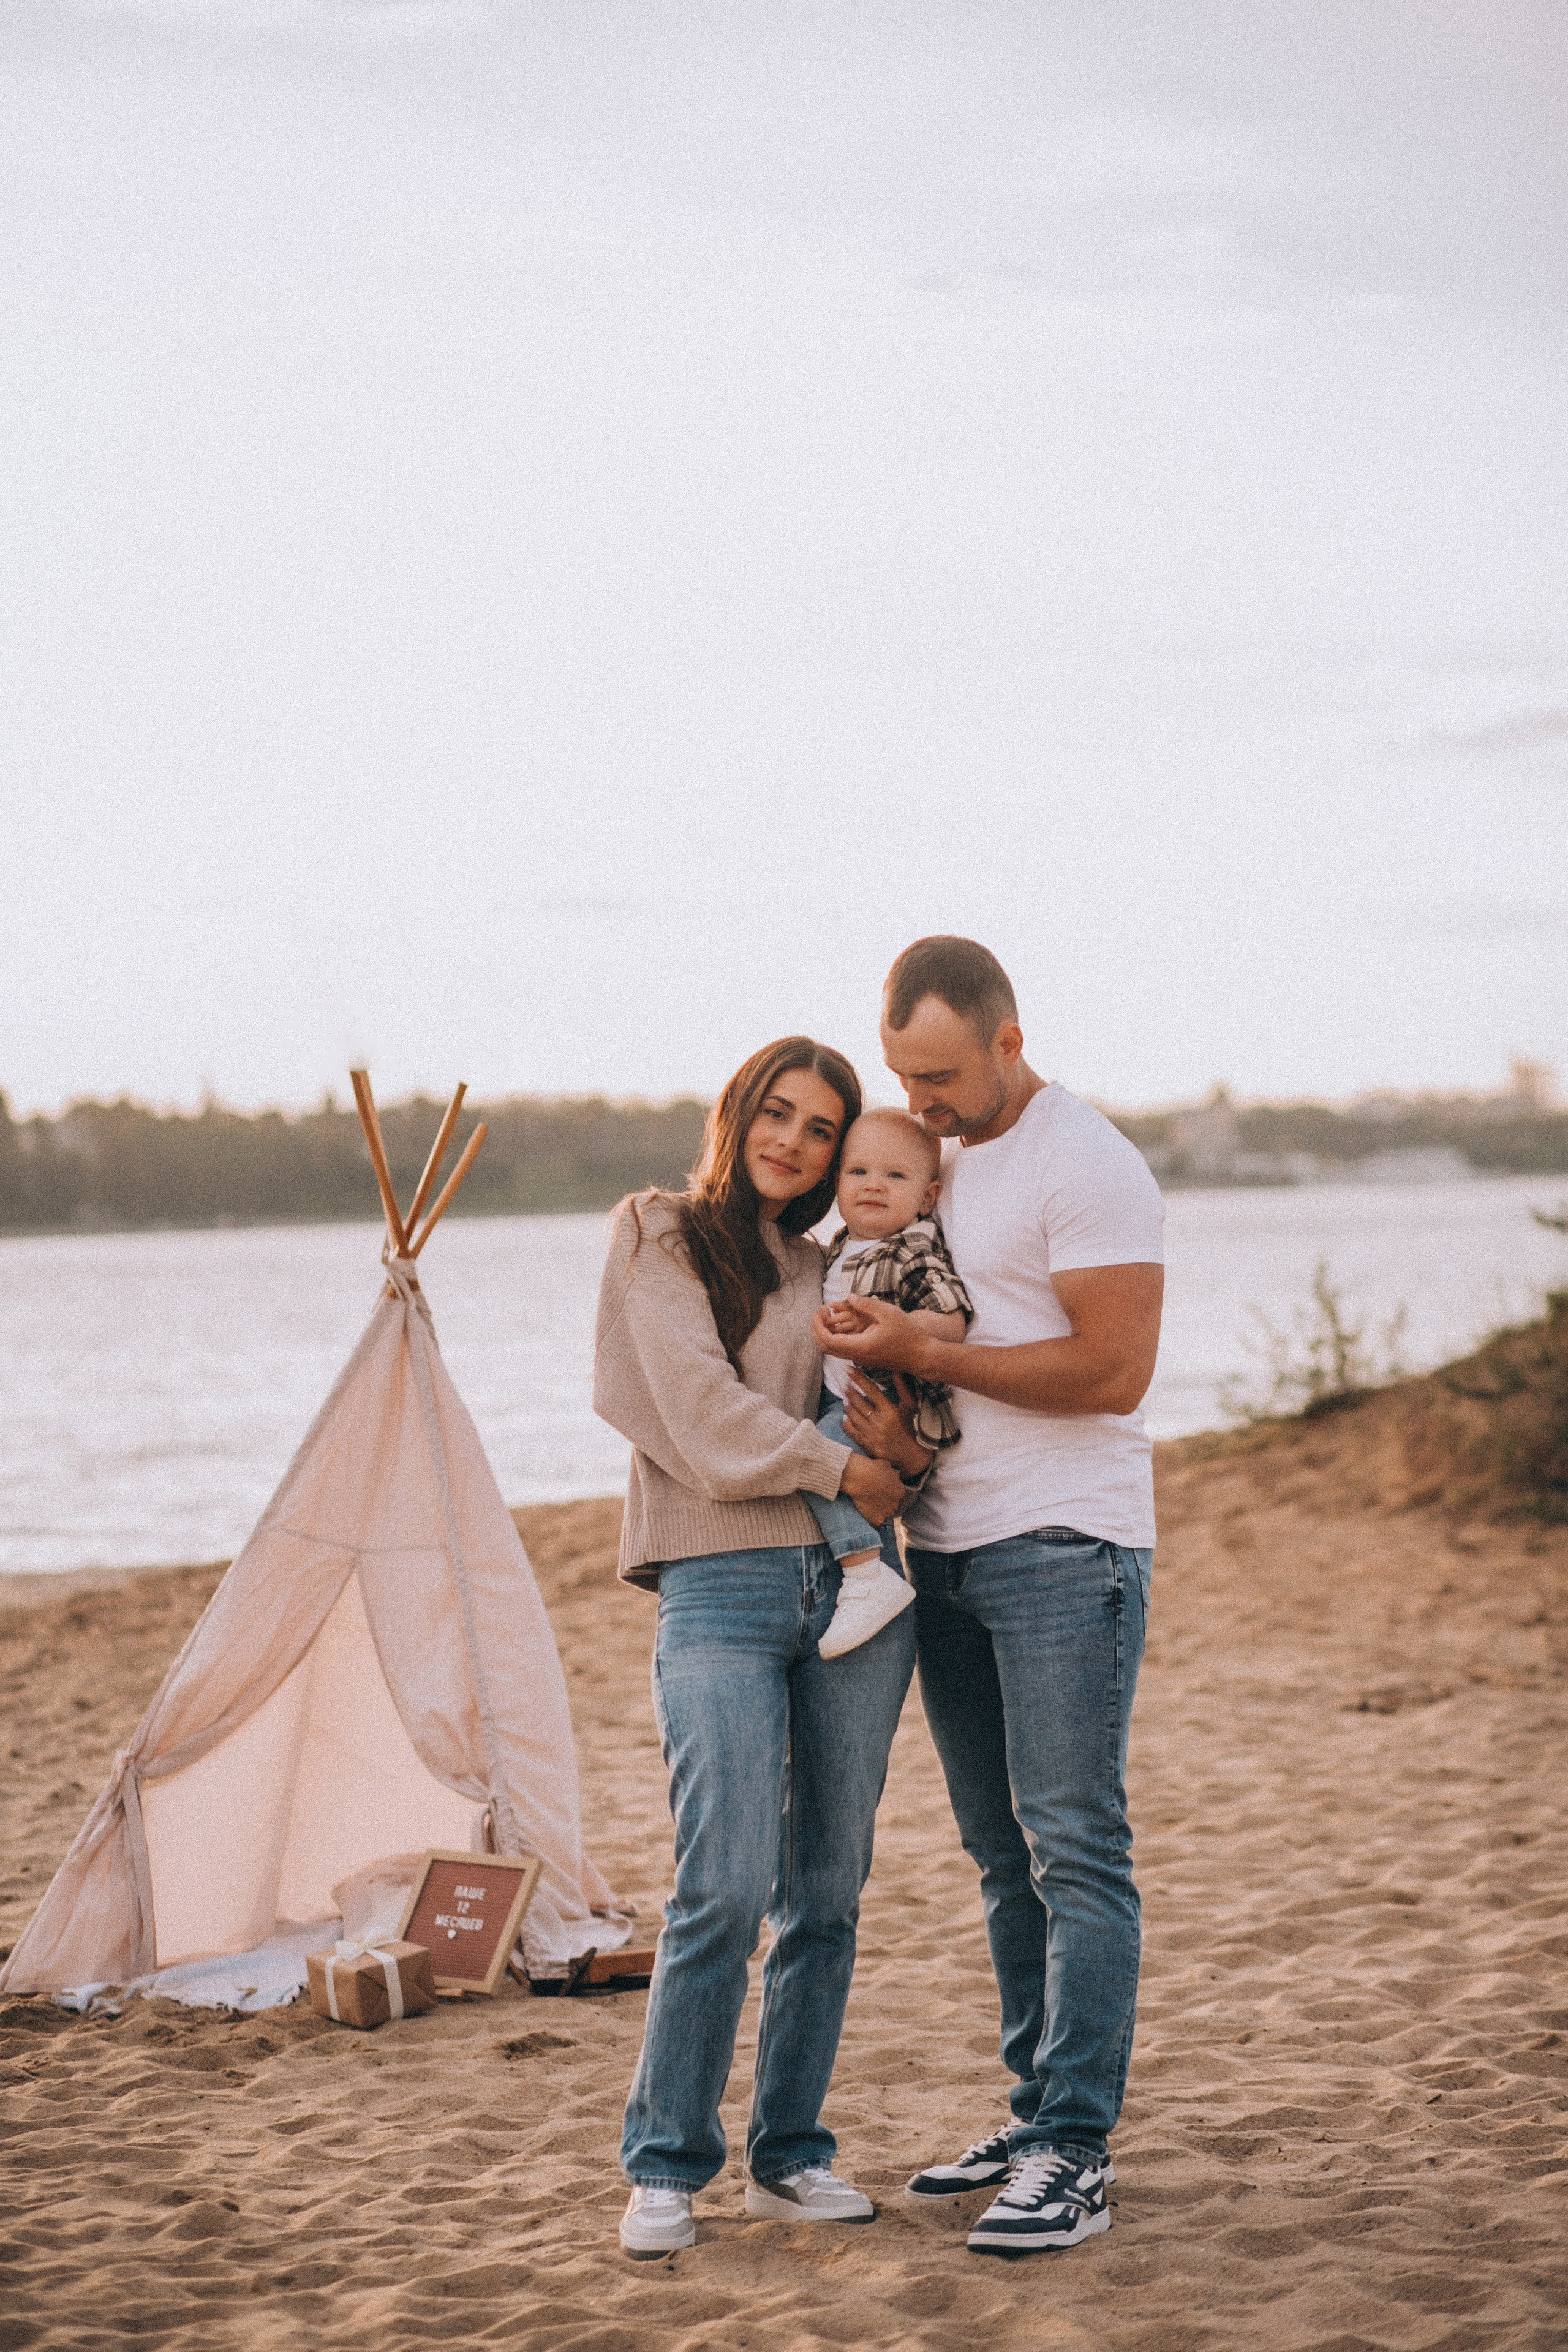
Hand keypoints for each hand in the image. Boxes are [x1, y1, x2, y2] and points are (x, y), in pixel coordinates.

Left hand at [812, 1296, 930, 1374]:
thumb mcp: (889, 1313)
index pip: (828, 1340)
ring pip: (834, 1351)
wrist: (922, 1356)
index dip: (818, 1326)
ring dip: (827, 1334)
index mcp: (860, 1346)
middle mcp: (858, 1356)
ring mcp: (862, 1360)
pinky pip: (844, 1351)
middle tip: (819, 1312)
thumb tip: (850, 1297)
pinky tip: (842, 1325)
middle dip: (818, 1329)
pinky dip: (836, 1339)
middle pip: (826, 1348)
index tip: (816, 1312)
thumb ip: (867, 1304)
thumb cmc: (908, 1335)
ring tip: (828, 1316)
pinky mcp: (867, 1359)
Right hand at [839, 1450, 906, 1524]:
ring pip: (884, 1512)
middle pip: (892, 1503)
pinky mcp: (876, 1519)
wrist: (858, 1477)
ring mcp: (886, 1512)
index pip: (898, 1493)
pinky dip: (871, 1516)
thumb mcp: (887, 1465)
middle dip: (885, 1500)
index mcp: (900, 1491)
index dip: (889, 1490)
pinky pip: (875, 1520)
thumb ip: (892, 1474)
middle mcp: (896, 1503)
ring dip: (879, 1509)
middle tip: (874, 1494)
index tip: (881, 1488)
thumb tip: (893, 1475)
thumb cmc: (871, 1468)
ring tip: (868, 1502)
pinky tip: (865, 1508)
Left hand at [843, 1373, 933, 1479]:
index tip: (848, 1369)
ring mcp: (873, 1435)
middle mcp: (880, 1422)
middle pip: (859, 1403)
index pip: (871, 1390)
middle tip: (844, 1384)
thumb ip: (902, 1388)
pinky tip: (844, 1418)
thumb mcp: (910, 1407)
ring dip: (847, 1407)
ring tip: (844, 1398)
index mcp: (890, 1411)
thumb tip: (897, 1370)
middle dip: (850, 1392)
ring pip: (854, 1417)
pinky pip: (854, 1433)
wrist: (912, 1456)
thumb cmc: (911, 1428)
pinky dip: (847, 1425)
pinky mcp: (869, 1446)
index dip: (859, 1379)